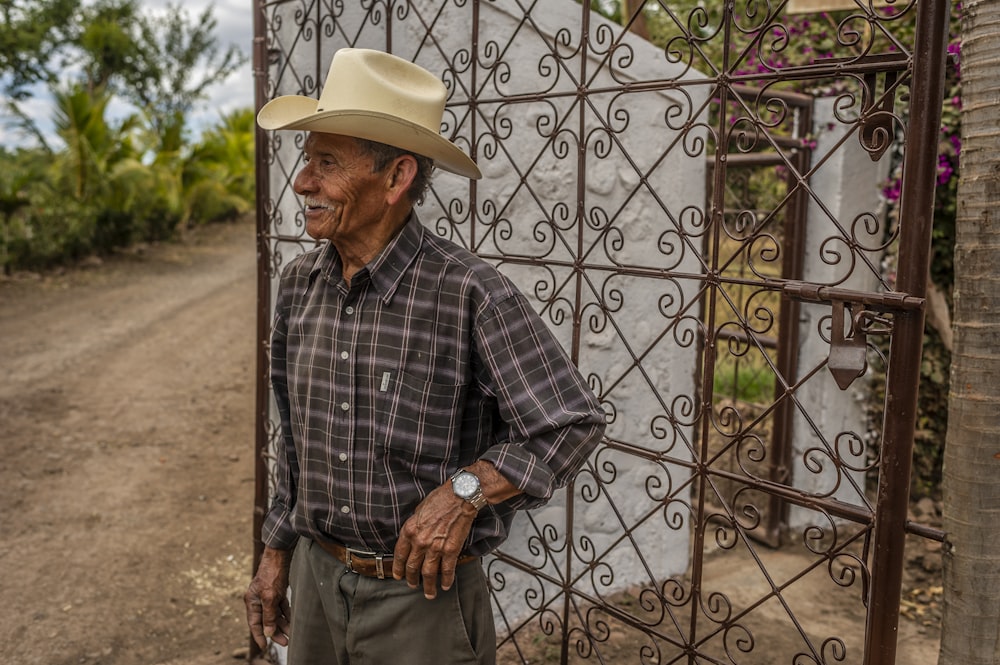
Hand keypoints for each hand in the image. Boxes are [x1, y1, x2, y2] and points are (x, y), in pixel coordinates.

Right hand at [244, 546, 292, 649]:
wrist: (280, 555)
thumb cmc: (272, 574)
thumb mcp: (270, 597)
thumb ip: (268, 615)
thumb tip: (267, 632)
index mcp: (252, 601)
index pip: (255, 623)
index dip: (259, 636)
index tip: (264, 647)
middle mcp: (258, 599)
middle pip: (266, 620)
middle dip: (275, 632)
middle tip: (284, 642)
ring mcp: (268, 595)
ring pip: (275, 614)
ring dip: (282, 623)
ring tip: (291, 634)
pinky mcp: (277, 590)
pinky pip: (281, 606)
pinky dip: (286, 613)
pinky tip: (292, 620)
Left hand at [392, 483, 476, 599]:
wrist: (460, 496)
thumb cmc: (440, 499)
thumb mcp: (419, 511)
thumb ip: (413, 527)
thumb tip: (412, 538)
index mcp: (409, 530)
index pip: (399, 555)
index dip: (398, 568)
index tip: (398, 576)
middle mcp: (420, 541)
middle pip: (412, 567)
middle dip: (411, 579)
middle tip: (412, 585)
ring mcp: (435, 547)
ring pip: (428, 573)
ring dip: (428, 586)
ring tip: (429, 593)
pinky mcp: (451, 550)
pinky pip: (446, 570)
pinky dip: (446, 580)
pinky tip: (445, 586)